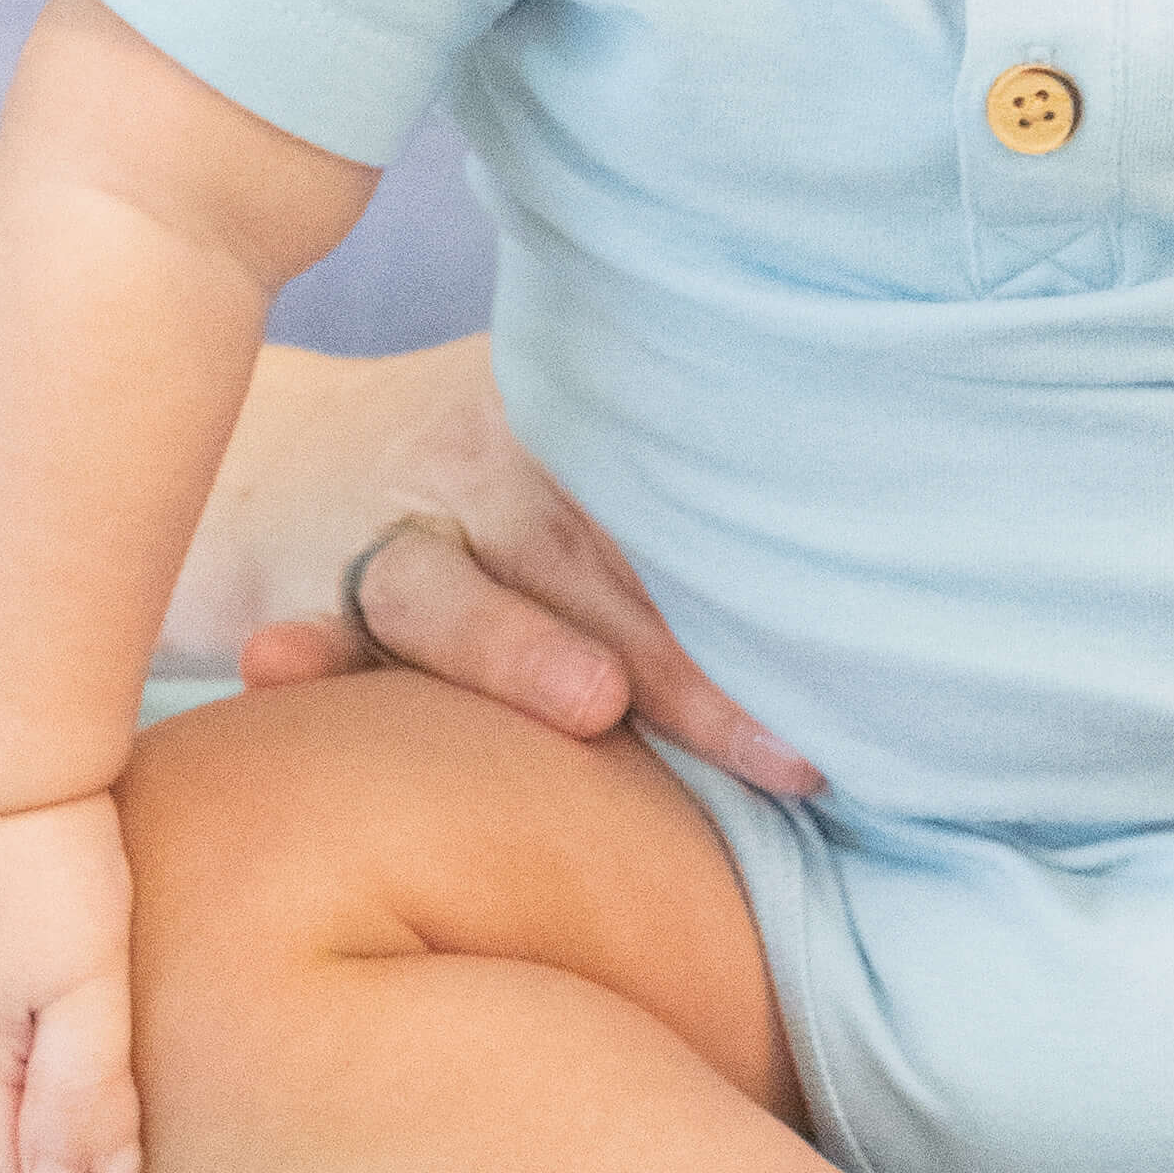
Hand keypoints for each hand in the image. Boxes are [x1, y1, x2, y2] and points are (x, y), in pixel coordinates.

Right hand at [183, 336, 822, 796]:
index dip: (763, 576)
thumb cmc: (483, 481)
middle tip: (785, 746)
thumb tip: (894, 598)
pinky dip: (304, 662)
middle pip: (592, 554)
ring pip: (449, 589)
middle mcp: (483, 464)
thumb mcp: (581, 447)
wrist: (279, 454)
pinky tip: (284, 672)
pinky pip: (310, 639)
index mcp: (576, 426)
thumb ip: (689, 512)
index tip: (856, 662)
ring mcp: (386, 532)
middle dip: (688, 654)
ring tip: (590, 700)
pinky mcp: (299, 601)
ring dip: (517, 644)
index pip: (680, 496)